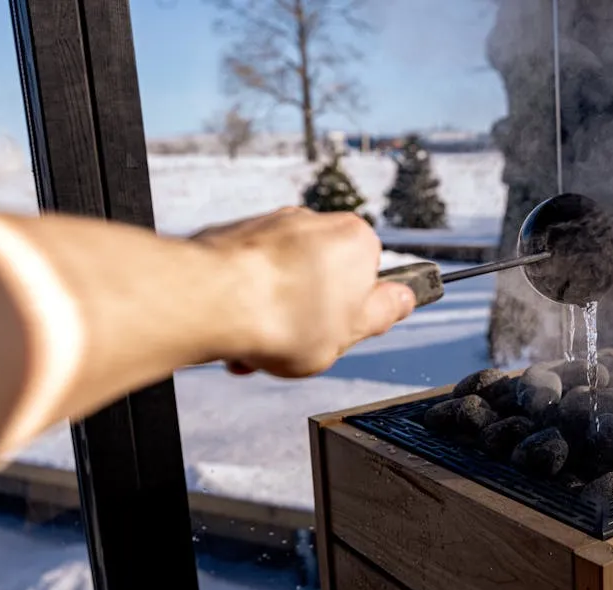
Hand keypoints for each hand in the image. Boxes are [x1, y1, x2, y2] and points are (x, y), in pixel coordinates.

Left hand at [191, 206, 415, 377]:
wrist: (210, 301)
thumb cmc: (283, 316)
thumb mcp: (354, 332)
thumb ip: (385, 312)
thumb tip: (402, 300)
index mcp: (356, 240)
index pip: (370, 277)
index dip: (354, 314)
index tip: (340, 332)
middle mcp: (314, 221)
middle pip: (324, 277)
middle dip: (309, 315)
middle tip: (300, 344)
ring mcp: (270, 225)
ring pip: (284, 279)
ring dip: (275, 314)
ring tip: (261, 346)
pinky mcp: (233, 235)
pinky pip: (249, 274)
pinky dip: (245, 301)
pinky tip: (237, 331)